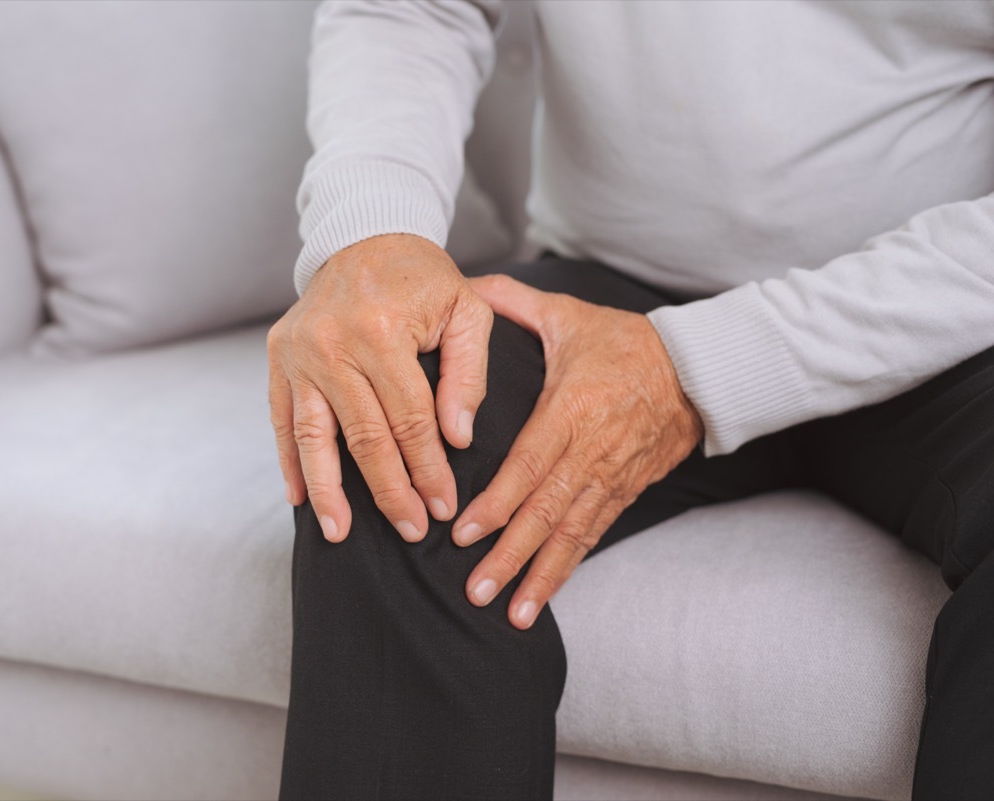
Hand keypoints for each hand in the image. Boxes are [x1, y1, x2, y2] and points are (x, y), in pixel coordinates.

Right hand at [268, 234, 493, 542]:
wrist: (364, 237)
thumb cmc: (424, 279)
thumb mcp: (467, 310)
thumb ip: (468, 373)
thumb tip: (457, 438)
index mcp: (382, 330)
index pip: (410, 419)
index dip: (429, 468)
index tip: (443, 506)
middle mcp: (332, 343)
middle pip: (364, 436)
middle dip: (390, 490)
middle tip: (411, 530)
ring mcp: (298, 352)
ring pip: (313, 436)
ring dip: (329, 490)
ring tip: (340, 533)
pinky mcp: (277, 357)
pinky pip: (282, 419)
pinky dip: (290, 461)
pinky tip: (302, 497)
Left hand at [452, 274, 702, 628]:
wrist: (699, 371)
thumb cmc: (626, 342)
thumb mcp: (569, 315)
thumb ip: (513, 303)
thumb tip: (466, 287)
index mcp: (574, 409)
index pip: (530, 464)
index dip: (498, 502)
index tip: (464, 531)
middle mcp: (592, 451)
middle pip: (547, 511)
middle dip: (510, 554)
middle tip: (475, 589)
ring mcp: (611, 478)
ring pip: (571, 534)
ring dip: (539, 575)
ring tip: (510, 612)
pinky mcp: (624, 493)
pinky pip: (591, 537)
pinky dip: (567, 569)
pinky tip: (541, 598)